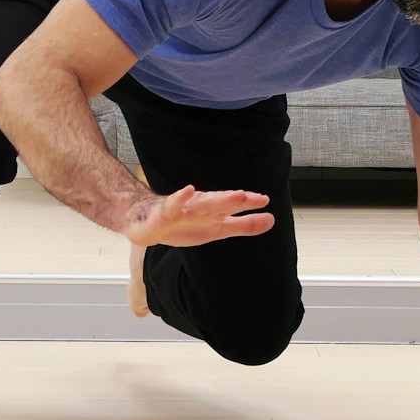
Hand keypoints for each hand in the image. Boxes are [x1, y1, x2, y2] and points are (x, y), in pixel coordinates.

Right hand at [122, 184, 273, 246]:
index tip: (264, 200)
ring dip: (218, 199)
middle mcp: (201, 207)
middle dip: (236, 200)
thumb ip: (244, 225)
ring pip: (202, 204)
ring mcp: (183, 209)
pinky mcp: (165, 213)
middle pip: (220, 203)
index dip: (248, 203)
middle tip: (254, 197)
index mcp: (214, 212)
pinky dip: (181, 197)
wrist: (147, 223)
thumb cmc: (184, 225)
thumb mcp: (218, 229)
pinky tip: (188, 190)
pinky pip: (173, 204)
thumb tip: (272, 220)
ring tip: (234, 195)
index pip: (233, 206)